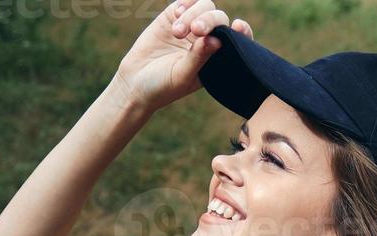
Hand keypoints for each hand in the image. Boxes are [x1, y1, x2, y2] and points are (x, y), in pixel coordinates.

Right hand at [114, 0, 252, 114]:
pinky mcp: (173, 17)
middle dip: (209, 21)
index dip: (242, 32)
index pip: (237, 41)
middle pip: (219, 19)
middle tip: (195, 30)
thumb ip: (199, 57)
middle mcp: (207, 40)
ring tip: (176, 32)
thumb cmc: (162, 86)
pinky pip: (186, 2)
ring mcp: (191, 27)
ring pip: (204, 6)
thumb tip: (218, 39)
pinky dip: (184, 5)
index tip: (238, 26)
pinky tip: (176, 16)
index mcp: (215, 58)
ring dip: (193, 14)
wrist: (134, 82)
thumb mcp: (182, 76)